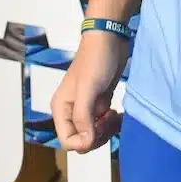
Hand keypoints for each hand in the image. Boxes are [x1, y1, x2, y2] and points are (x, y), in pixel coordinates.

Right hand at [52, 29, 128, 151]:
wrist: (110, 39)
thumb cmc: (96, 60)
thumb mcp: (87, 90)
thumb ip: (83, 117)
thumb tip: (86, 142)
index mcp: (61, 109)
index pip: (68, 141)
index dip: (84, 142)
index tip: (100, 128)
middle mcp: (71, 110)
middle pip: (81, 141)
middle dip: (97, 136)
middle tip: (109, 119)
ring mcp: (86, 107)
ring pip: (93, 134)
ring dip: (106, 131)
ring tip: (115, 116)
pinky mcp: (99, 103)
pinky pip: (103, 125)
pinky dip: (111, 124)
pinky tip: (118, 114)